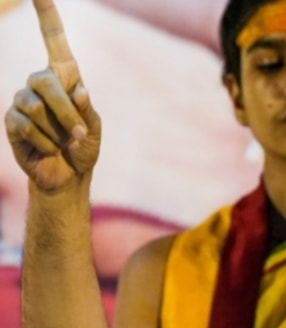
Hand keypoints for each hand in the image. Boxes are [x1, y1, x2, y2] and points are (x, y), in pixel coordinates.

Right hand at [4, 0, 100, 191]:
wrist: (67, 176)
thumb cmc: (83, 148)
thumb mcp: (94, 130)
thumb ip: (88, 111)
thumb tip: (79, 90)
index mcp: (64, 77)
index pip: (54, 40)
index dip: (47, 16)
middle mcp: (40, 83)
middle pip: (44, 82)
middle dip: (64, 111)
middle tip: (78, 134)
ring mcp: (23, 100)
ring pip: (34, 108)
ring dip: (56, 132)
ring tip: (63, 143)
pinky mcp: (12, 121)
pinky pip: (25, 126)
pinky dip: (44, 142)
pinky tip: (47, 149)